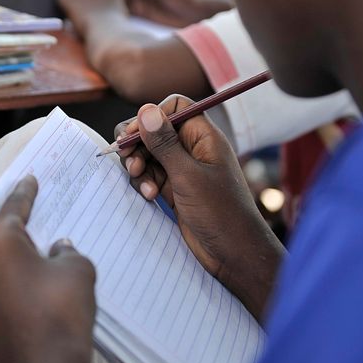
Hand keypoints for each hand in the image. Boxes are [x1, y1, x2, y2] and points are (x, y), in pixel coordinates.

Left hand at [0, 176, 95, 362]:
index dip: (25, 192)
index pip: (13, 207)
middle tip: (31, 215)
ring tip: (32, 251)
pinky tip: (26, 281)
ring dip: (7, 253)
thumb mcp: (77, 270)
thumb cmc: (62, 314)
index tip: (29, 180)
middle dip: (12, 224)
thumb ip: (67, 250)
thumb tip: (57, 249)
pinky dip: (4, 275)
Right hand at [115, 97, 284, 320]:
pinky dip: (146, 183)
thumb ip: (164, 144)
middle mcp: (193, 149)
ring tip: (142, 183)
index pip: (175, 107)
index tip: (134, 134)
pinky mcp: (175, 189)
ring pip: (150, 155)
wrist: (233, 254)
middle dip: (139, 144)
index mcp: (204, 137)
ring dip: (140, 167)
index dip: (152, 116)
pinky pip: (152, 176)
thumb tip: (146, 110)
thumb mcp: (188, 176)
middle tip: (128, 160)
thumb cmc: (221, 213)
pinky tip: (151, 197)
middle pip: (156, 131)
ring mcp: (183, 170)